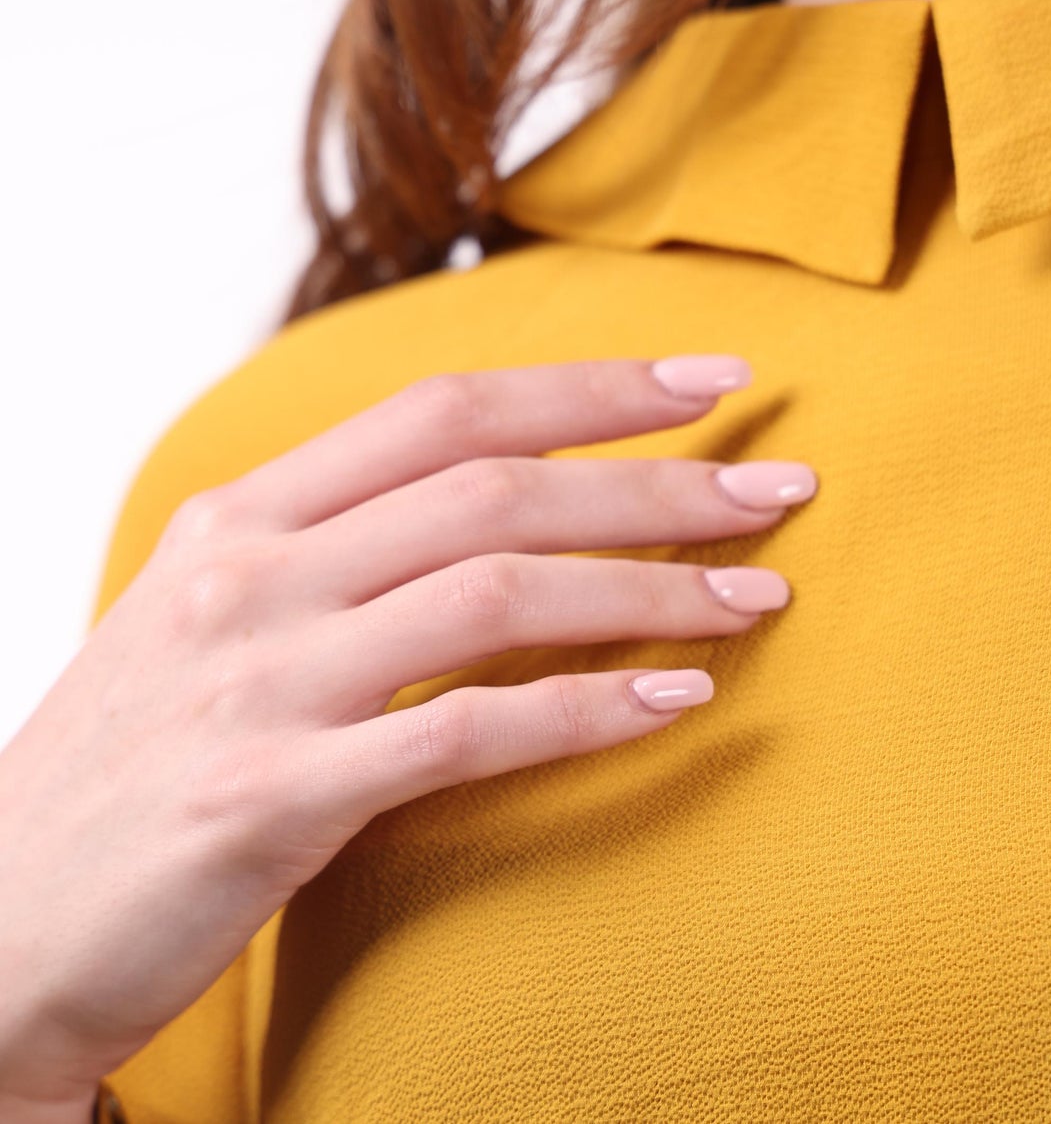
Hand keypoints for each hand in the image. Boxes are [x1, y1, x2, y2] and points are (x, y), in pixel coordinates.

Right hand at [0, 354, 815, 1114]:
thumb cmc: (137, 759)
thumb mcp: (218, 614)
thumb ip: (340, 547)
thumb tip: (497, 503)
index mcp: (245, 513)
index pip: (446, 410)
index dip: (589, 387)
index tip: (707, 381)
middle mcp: (253, 573)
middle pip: (496, 486)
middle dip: (657, 482)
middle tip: (782, 486)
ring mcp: (259, 679)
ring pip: (499, 592)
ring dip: (649, 589)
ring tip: (759, 598)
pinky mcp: (270, 799)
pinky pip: (466, 731)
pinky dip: (587, 710)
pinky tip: (679, 702)